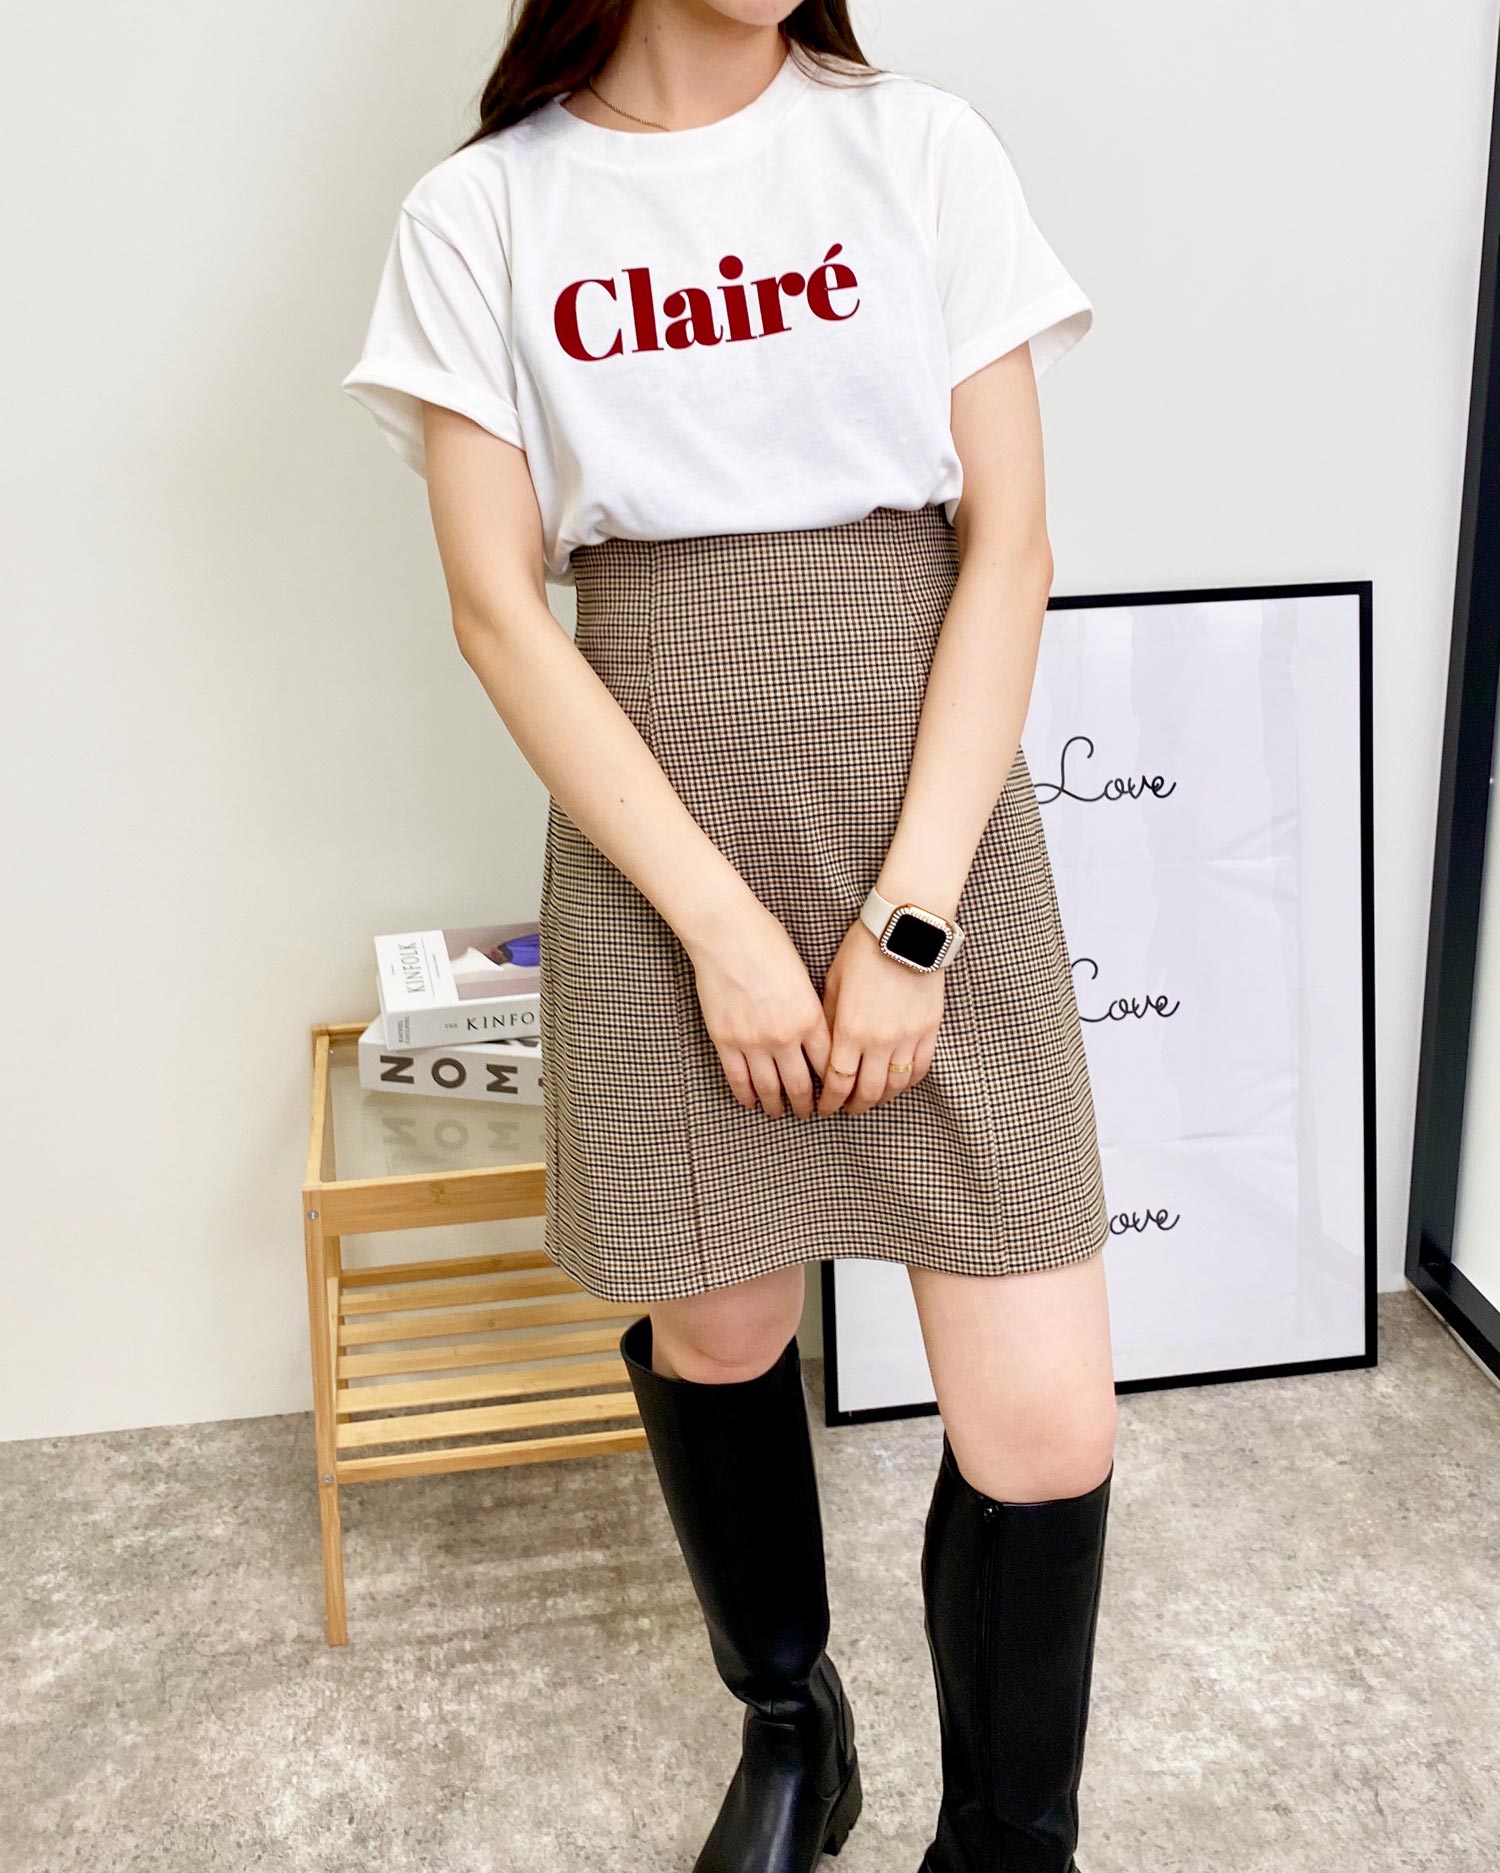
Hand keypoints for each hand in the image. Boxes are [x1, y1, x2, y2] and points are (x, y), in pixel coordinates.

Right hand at [686, 907, 831, 1118]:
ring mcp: (753, 1041)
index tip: (834, 1094)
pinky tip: (750, 1102)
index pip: (828, 1065)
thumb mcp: (803, 977)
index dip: (833, 1085)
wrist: (726, 932)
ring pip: (769, 1089)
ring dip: (776, 1106)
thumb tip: (814, 1036)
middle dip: (806, 1105)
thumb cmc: (768, 943)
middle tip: (808, 1113)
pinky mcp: (725, 1040)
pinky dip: (745, 1095)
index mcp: (809, 1017)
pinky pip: (737, 1079)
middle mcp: (784, 1036)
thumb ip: (810, 1010)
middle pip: (801, 1085)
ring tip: (778, 1112)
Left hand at [816, 918, 943, 1115]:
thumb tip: (823, 1049)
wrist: (907, 930)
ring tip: (870, 1100)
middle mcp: (880, 1041)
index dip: (829, 1100)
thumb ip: (829, 1021)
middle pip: (867, 1091)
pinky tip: (898, 1083)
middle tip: (845, 1110)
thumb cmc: (864, 950)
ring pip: (895, 1085)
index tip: (824, 1106)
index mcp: (850, 1031)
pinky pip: (920, 1067)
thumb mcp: (834, 983)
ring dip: (881, 1098)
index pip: (838, 1082)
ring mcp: (908, 1037)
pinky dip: (908, 1081)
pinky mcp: (929, 1030)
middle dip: (853, 1106)